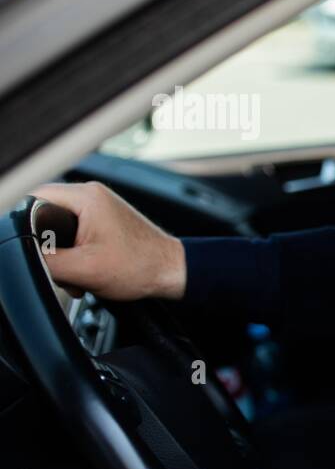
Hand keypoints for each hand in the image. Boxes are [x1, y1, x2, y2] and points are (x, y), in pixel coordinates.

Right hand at [27, 181, 186, 300]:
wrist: (172, 273)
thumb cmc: (142, 266)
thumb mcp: (83, 268)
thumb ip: (47, 259)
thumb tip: (29, 255)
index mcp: (87, 197)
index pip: (34, 198)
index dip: (29, 226)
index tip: (39, 248)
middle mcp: (92, 196)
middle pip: (45, 216)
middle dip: (49, 246)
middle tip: (64, 266)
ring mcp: (99, 208)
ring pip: (59, 229)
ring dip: (63, 256)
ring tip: (79, 273)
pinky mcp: (104, 222)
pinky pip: (75, 235)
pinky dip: (75, 255)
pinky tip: (86, 271)